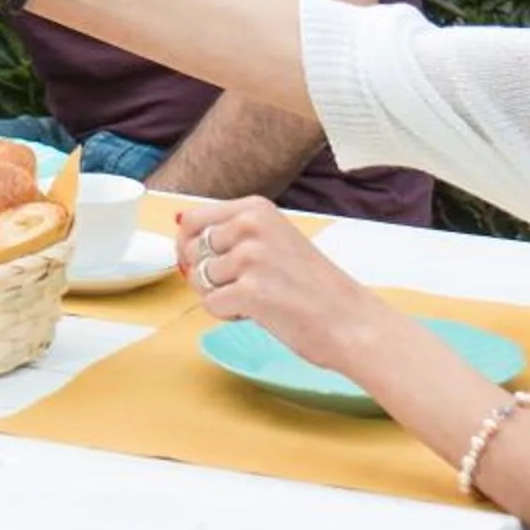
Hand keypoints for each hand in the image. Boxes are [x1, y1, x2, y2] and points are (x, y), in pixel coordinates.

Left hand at [172, 197, 398, 376]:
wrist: (351, 321)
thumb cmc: (314, 286)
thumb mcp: (273, 239)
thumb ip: (232, 231)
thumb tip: (178, 225)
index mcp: (256, 208)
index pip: (192, 220)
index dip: (189, 247)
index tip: (206, 264)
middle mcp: (251, 225)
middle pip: (191, 251)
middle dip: (206, 275)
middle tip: (243, 286)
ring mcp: (250, 257)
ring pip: (199, 280)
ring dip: (220, 296)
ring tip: (257, 298)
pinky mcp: (250, 291)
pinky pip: (212, 305)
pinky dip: (230, 315)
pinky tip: (260, 312)